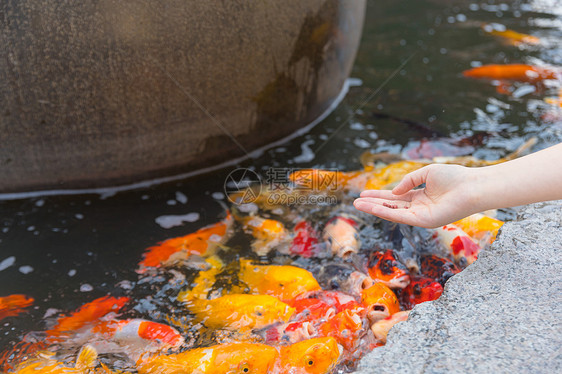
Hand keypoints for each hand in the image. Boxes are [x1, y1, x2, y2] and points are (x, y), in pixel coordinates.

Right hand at [353, 164, 477, 227]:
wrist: (471, 186)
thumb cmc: (454, 178)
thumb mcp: (426, 173)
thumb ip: (408, 181)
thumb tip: (394, 192)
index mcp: (421, 196)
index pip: (396, 197)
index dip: (380, 194)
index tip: (364, 193)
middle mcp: (419, 208)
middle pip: (391, 205)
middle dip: (372, 203)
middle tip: (355, 202)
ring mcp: (420, 216)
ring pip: (392, 212)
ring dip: (374, 209)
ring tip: (357, 205)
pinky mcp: (423, 221)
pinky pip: (400, 216)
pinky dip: (385, 212)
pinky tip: (372, 207)